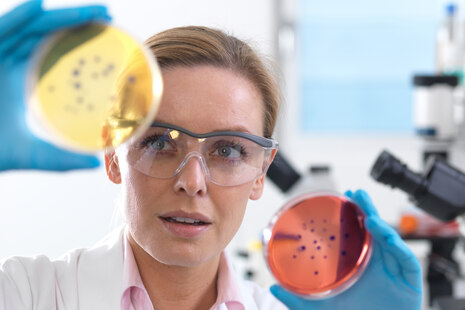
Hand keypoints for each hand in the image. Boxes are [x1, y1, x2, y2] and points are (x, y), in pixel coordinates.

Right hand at [0, 0, 110, 170]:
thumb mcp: (32, 153)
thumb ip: (61, 159)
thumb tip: (96, 165)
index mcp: (21, 81)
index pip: (54, 54)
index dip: (78, 43)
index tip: (108, 38)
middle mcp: (7, 63)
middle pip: (46, 35)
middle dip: (77, 22)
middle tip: (107, 15)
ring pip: (28, 28)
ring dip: (59, 17)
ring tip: (93, 11)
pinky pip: (0, 32)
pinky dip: (17, 17)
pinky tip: (38, 6)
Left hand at [270, 189, 421, 309]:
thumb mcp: (322, 307)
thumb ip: (298, 299)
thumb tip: (274, 289)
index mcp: (359, 264)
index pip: (357, 234)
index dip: (352, 216)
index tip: (343, 199)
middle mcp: (377, 262)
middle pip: (374, 230)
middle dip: (366, 210)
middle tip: (356, 194)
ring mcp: (394, 269)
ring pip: (390, 239)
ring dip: (380, 222)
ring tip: (367, 211)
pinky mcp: (410, 280)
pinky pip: (406, 259)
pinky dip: (397, 244)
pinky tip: (383, 233)